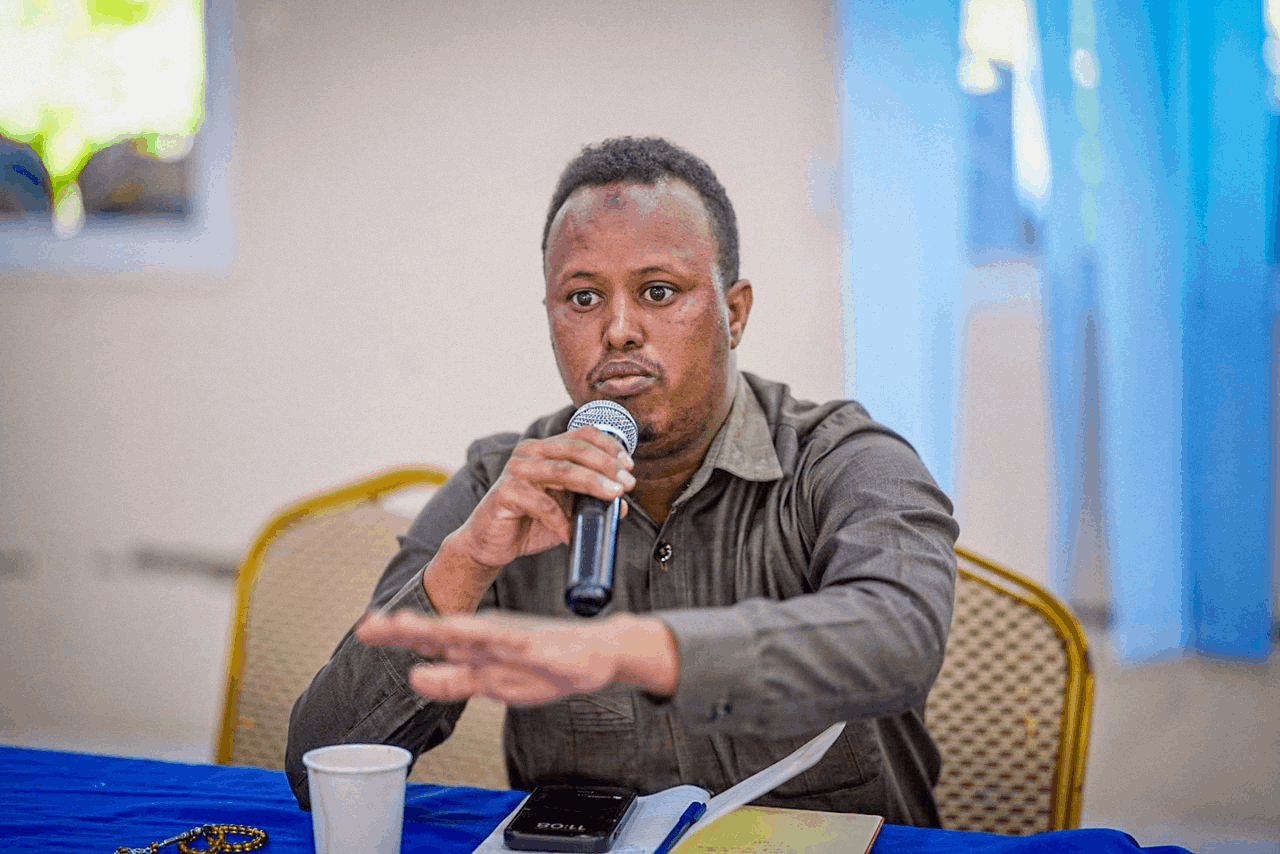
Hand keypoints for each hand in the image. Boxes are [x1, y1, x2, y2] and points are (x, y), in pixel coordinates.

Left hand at [356, 609, 677, 704]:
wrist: (598, 652)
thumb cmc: (547, 665)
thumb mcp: (493, 684)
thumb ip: (454, 680)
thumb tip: (414, 677)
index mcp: (475, 644)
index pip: (429, 639)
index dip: (397, 634)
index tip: (365, 628)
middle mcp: (486, 636)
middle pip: (438, 631)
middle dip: (403, 630)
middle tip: (367, 626)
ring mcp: (508, 638)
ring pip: (464, 632)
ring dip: (434, 629)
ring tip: (403, 624)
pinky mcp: (531, 643)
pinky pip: (501, 640)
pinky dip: (479, 636)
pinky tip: (459, 633)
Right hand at [458, 426, 635, 569]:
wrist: (491, 543)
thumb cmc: (529, 521)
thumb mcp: (566, 511)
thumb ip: (590, 504)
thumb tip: (624, 506)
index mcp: (545, 449)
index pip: (582, 435)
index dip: (609, 446)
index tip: (629, 466)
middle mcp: (529, 452)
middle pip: (575, 449)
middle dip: (607, 465)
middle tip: (627, 484)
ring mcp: (516, 470)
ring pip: (562, 470)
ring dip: (593, 483)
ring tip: (614, 497)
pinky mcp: (505, 492)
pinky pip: (542, 504)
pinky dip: (562, 521)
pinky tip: (572, 534)